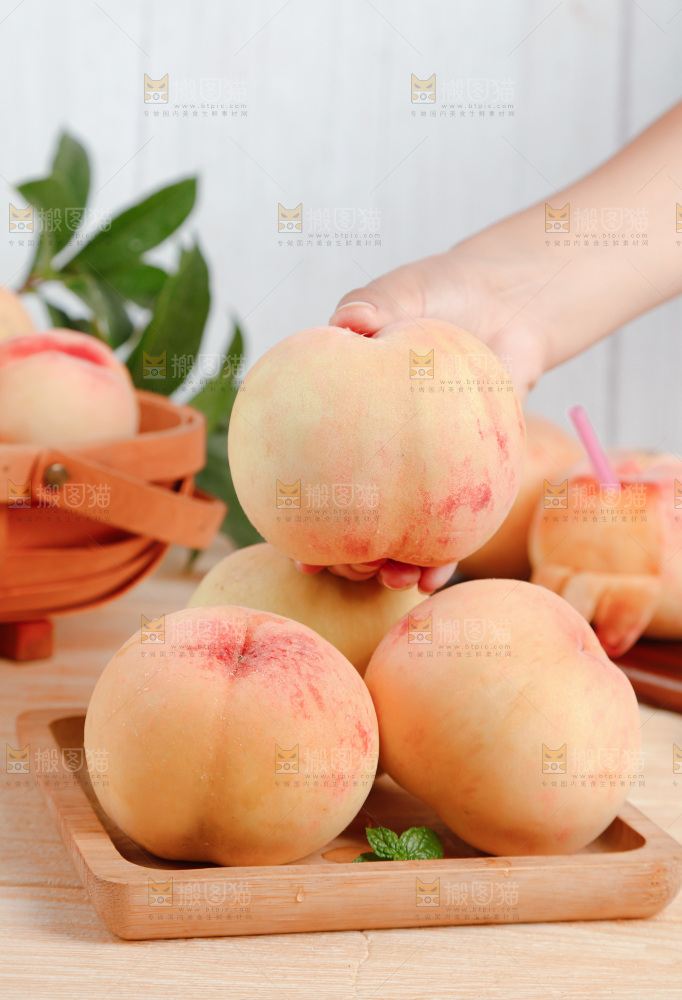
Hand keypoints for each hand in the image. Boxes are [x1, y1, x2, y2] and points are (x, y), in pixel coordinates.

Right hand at [294, 237, 547, 591]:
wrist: (506, 305)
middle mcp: (378, 455)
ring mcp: (423, 472)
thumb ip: (375, 305)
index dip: (294, 511)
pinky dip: (443, 555)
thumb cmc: (439, 295)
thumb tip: (350, 322)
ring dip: (391, 568)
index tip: (287, 540)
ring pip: (401, 534)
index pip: (309, 471)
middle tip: (343, 565)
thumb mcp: (402, 293)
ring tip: (392, 581)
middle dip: (346, 552)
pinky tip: (435, 575)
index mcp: (346, 420)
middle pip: (353, 518)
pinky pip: (455, 526)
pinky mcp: (470, 480)